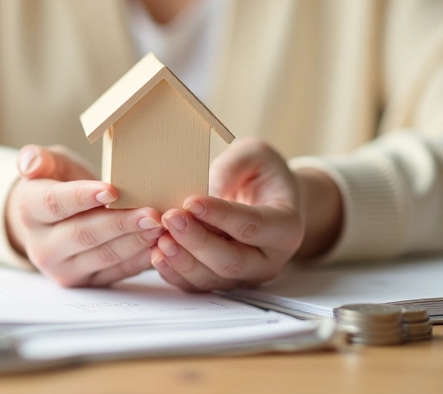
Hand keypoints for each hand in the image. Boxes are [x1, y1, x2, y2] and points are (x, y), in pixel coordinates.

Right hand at [6, 145, 163, 286]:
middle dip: (119, 224)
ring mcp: (63, 268)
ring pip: (102, 256)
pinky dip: (139, 259)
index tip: (112, 190)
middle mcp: (41, 245)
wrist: (55, 221)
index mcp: (29, 211)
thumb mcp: (49, 165)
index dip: (82, 197)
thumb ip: (40, 159)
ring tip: (159, 227)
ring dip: (134, 242)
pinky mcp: (86, 282)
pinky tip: (158, 245)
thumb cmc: (58, 185)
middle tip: (151, 213)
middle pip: (82, 234)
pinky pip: (116, 272)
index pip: (54, 204)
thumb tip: (31, 165)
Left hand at [151, 138, 305, 291]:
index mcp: (285, 227)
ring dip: (183, 261)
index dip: (221, 215)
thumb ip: (233, 167)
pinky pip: (198, 285)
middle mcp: (269, 259)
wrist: (270, 201)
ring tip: (159, 238)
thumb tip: (205, 188)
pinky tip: (157, 255)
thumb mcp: (257, 156)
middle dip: (198, 241)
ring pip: (212, 278)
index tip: (192, 201)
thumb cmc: (264, 176)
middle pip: (232, 261)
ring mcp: (246, 276)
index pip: (252, 225)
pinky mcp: (223, 281)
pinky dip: (175, 272)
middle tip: (171, 219)